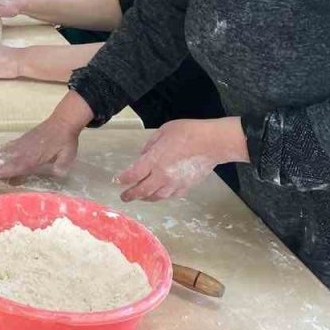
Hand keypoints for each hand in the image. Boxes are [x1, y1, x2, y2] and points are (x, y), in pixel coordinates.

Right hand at [0, 90, 92, 179]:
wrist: (63, 121)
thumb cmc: (66, 141)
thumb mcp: (68, 156)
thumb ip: (60, 166)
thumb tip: (56, 173)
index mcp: (35, 157)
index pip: (16, 166)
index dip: (3, 171)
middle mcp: (25, 150)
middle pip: (7, 160)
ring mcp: (22, 143)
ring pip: (5, 152)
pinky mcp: (22, 138)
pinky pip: (8, 145)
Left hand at [115, 117, 248, 201]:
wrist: (212, 143)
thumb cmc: (188, 133)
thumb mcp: (162, 132)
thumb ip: (150, 145)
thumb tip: (144, 155)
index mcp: (154, 160)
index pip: (133, 174)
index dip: (122, 179)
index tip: (116, 180)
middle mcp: (162, 175)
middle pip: (142, 191)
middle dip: (131, 195)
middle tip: (124, 197)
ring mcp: (175, 183)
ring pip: (156, 196)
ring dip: (146, 198)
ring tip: (141, 197)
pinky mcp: (187, 187)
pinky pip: (171, 195)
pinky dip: (162, 196)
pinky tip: (160, 194)